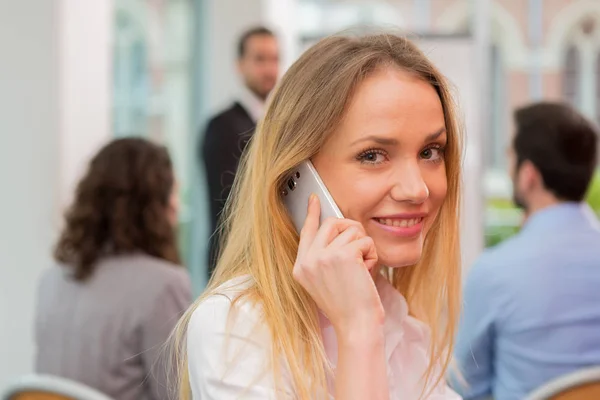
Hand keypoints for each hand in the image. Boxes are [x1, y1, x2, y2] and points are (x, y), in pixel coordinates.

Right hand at [292, 194, 384, 334]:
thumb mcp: (325, 281)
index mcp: (300, 267)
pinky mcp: (343, 255)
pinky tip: (367, 271)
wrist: (356, 326)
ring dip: (364, 247)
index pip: (305, 232)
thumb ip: (324, 256)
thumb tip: (337, 229)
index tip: (315, 199)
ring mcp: (323, 256)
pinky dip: (371, 255)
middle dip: (351, 230)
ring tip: (362, 269)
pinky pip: (364, 240)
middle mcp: (308, 260)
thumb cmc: (347, 307)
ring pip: (352, 231)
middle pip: (332, 223)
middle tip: (360, 246)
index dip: (312, 213)